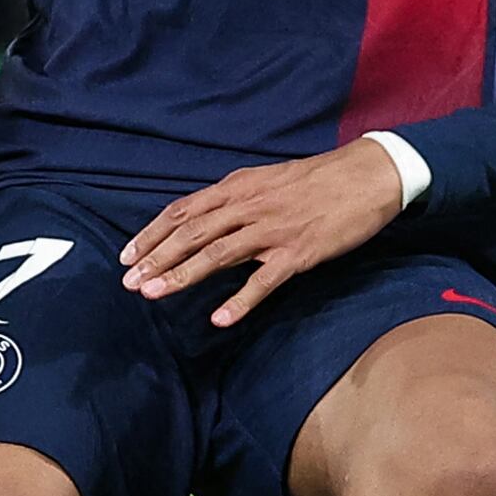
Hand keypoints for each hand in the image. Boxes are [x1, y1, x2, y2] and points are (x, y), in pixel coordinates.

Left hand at [122, 141, 409, 329]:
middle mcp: (248, 206)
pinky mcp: (297, 253)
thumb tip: (205, 219)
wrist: (368, 175)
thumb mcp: (267, 180)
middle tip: (129, 282)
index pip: (183, 211)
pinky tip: (219, 319)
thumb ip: (235, 200)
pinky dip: (239, 301)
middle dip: (156, 258)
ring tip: (154, 294)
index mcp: (238, 186)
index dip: (152, 234)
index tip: (128, 255)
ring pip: (217, 255)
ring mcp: (272, 230)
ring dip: (182, 275)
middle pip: (191, 234)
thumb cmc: (318, 180)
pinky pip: (263, 281)